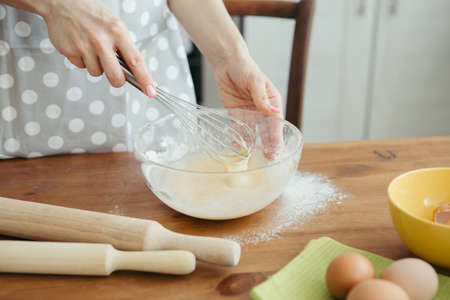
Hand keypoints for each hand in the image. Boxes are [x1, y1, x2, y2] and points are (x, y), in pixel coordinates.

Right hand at [40, 0, 155, 96]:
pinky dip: (83, 60)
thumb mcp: (114, 25)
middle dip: (118, 80)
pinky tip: (81, 46)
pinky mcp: (69, 51)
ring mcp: (84, 46)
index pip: (136, 61)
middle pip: (116, 77)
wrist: (61, 1)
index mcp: (118, 32)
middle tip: (116, 75)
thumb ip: (123, 46)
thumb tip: (132, 71)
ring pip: (97, 73)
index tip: (150, 91)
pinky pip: (81, 67)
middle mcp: (101, 40)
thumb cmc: (92, 13)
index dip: (145, 79)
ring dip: (97, 66)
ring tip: (92, 48)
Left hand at [214, 54, 283, 158]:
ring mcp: (249, 114)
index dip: (276, 138)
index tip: (276, 150)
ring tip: (254, 160)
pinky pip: (238, 129)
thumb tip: (272, 111)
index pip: (276, 123)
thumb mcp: (255, 81)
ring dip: (254, 145)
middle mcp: (262, 111)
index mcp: (272, 102)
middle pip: (266, 131)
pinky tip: (237, 150)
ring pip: (253, 133)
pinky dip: (238, 139)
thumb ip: (261, 97)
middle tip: (268, 161)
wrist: (227, 63)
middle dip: (268, 146)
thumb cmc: (245, 68)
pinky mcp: (236, 115)